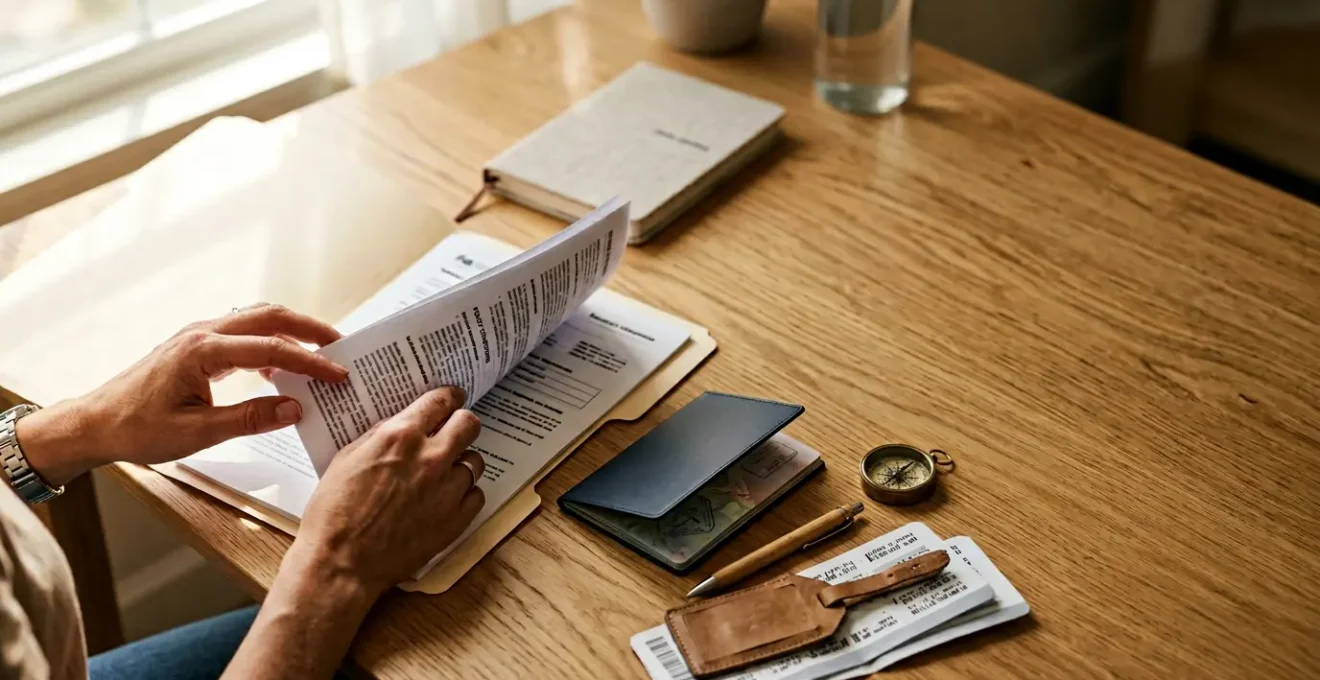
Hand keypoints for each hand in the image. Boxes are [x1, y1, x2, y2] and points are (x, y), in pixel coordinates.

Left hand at [17, 303, 348, 484]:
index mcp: (202, 351)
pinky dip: (271, 342)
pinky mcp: (197, 345)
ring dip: (292, 331)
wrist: (95, 423)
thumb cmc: (136, 428)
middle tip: (342, 346)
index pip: (270, 349)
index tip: (337, 373)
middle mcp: (202, 334)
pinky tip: (282, 366)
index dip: (309, 362)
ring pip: (257, 319)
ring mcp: (199, 335)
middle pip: (270, 317)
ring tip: (322, 350)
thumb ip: (250, 419)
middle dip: (310, 329)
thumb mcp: (198, 433)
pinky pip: (244, 333)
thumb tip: (294, 408)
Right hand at [289, 386, 485, 596]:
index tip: (453, 399)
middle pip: (469, 424)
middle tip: (454, 430)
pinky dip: (464, 494)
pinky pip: (476, 495)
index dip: (450, 397)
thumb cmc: (335, 512)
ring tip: (444, 472)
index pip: (441, 401)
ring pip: (475, 461)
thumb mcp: (348, 457)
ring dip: (461, 462)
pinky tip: (447, 499)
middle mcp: (431, 458)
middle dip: (462, 423)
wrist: (340, 562)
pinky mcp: (456, 520)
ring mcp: (447, 490)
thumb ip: (382, 436)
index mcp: (401, 437)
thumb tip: (404, 424)